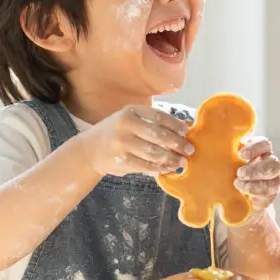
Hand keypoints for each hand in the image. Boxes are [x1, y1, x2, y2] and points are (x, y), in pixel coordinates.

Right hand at [79, 106, 193, 176]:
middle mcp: (125, 125)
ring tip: (181, 162)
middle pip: (158, 134)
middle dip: (177, 143)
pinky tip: (168, 168)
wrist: (90, 150)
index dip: (175, 124)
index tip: (187, 132)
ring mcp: (122, 143)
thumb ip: (157, 123)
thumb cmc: (117, 133)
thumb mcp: (133, 121)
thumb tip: (188, 124)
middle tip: (189, 150)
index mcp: (130, 111)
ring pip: (154, 152)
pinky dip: (160, 168)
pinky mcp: (121, 160)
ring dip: (171, 158)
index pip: (159, 116)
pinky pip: (146, 165)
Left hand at [235, 136, 279, 216]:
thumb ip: (228, 149)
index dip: (255, 149)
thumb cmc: (231, 167)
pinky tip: (242, 193)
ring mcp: (272, 180)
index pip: (265, 144)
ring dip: (254, 184)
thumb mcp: (229, 156)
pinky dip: (254, 193)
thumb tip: (217, 144)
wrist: (234, 190)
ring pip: (272, 182)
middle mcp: (270, 163)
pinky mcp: (269, 195)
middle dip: (255, 169)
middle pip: (273, 164)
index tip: (241, 154)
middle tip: (239, 173)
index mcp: (261, 150)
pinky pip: (267, 195)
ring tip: (237, 184)